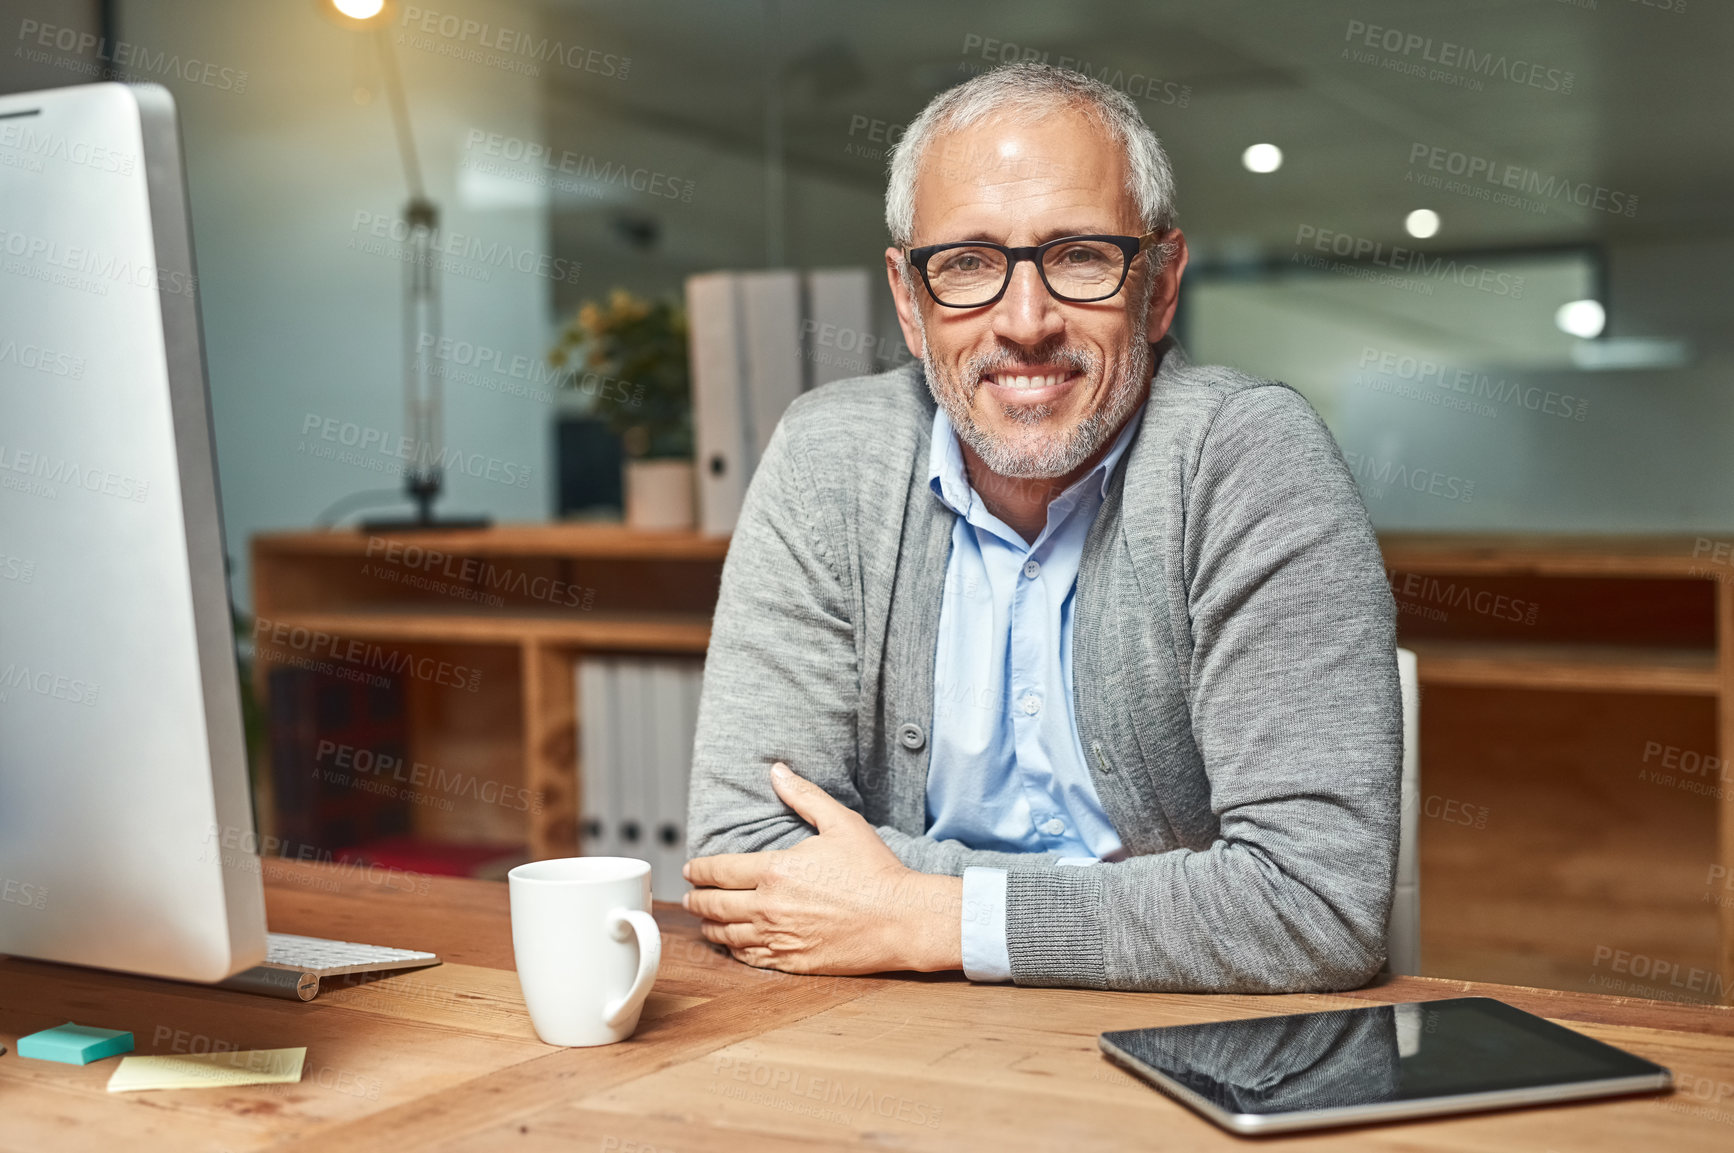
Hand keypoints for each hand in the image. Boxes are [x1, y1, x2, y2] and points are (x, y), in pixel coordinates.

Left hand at [683, 763, 961, 974]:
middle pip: (714, 905)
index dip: (699, 870)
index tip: (690, 869)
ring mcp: (779, 938)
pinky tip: (732, 945)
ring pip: (727, 935)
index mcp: (775, 871)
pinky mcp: (792, 962)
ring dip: (709, 926)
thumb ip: (804, 796)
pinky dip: (734, 950)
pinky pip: (750, 958)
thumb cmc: (874, 871)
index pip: (719, 871)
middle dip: (696, 899)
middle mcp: (769, 907)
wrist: (901, 919)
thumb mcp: (840, 823)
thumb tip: (777, 770)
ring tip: (703, 921)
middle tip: (689, 896)